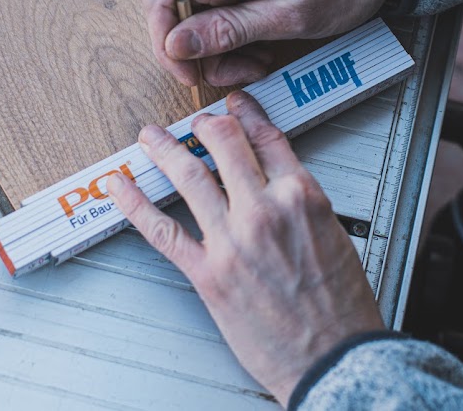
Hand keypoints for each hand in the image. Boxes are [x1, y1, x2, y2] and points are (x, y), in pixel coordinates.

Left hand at [108, 92, 384, 404]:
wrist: (335, 357)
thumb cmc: (342, 308)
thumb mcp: (335, 237)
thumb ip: (302, 207)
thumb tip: (278, 189)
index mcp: (303, 197)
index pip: (268, 139)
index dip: (248, 115)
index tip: (237, 105)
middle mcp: (265, 210)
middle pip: (226, 145)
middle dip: (206, 125)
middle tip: (195, 119)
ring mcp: (232, 240)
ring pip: (191, 176)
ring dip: (165, 149)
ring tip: (151, 138)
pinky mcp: (208, 274)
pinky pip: (162, 231)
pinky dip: (135, 204)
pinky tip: (121, 187)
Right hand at [142, 0, 398, 86]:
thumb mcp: (289, 17)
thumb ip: (228, 30)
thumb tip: (176, 43)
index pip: (159, 0)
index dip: (165, 44)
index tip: (189, 72)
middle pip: (182, 13)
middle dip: (209, 52)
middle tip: (248, 69)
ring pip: (202, 11)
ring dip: (227, 43)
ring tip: (265, 53)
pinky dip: (238, 26)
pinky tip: (266, 35)